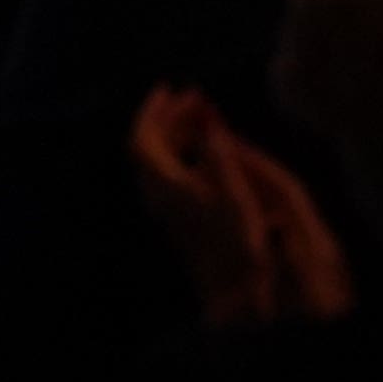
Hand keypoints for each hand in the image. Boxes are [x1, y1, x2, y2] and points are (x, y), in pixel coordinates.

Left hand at [129, 84, 353, 330]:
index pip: (143, 138)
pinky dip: (184, 155)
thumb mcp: (233, 191)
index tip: (171, 88)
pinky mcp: (177, 219)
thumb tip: (205, 117)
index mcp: (165, 185)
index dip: (154, 110)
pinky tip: (209, 153)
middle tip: (196, 100)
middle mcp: (158, 197)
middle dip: (169, 118)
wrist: (238, 293)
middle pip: (149, 147)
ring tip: (205, 120)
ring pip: (160, 161)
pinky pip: (171, 175)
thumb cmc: (239, 243)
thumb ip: (217, 152)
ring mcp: (165, 209)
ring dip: (177, 135)